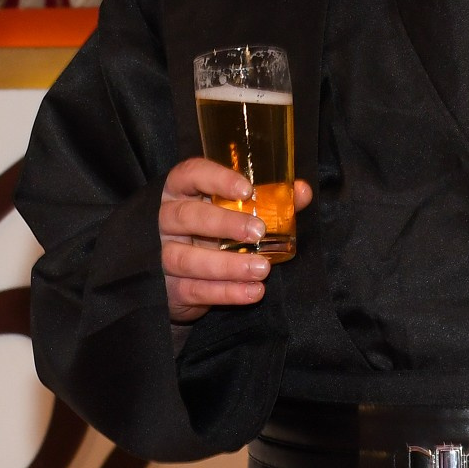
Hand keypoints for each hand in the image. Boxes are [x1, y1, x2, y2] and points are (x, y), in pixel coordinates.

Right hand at [159, 158, 312, 323]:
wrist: (193, 280)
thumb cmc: (220, 233)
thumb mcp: (241, 213)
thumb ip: (271, 201)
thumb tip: (302, 191)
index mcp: (183, 192)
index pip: (190, 175)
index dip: (216, 179)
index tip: (247, 190)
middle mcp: (169, 220)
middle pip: (186, 216)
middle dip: (224, 223)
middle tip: (259, 232)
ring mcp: (166, 254)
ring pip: (187, 259)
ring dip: (227, 265)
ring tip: (262, 269)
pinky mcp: (172, 287)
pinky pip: (194, 290)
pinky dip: (226, 292)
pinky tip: (252, 292)